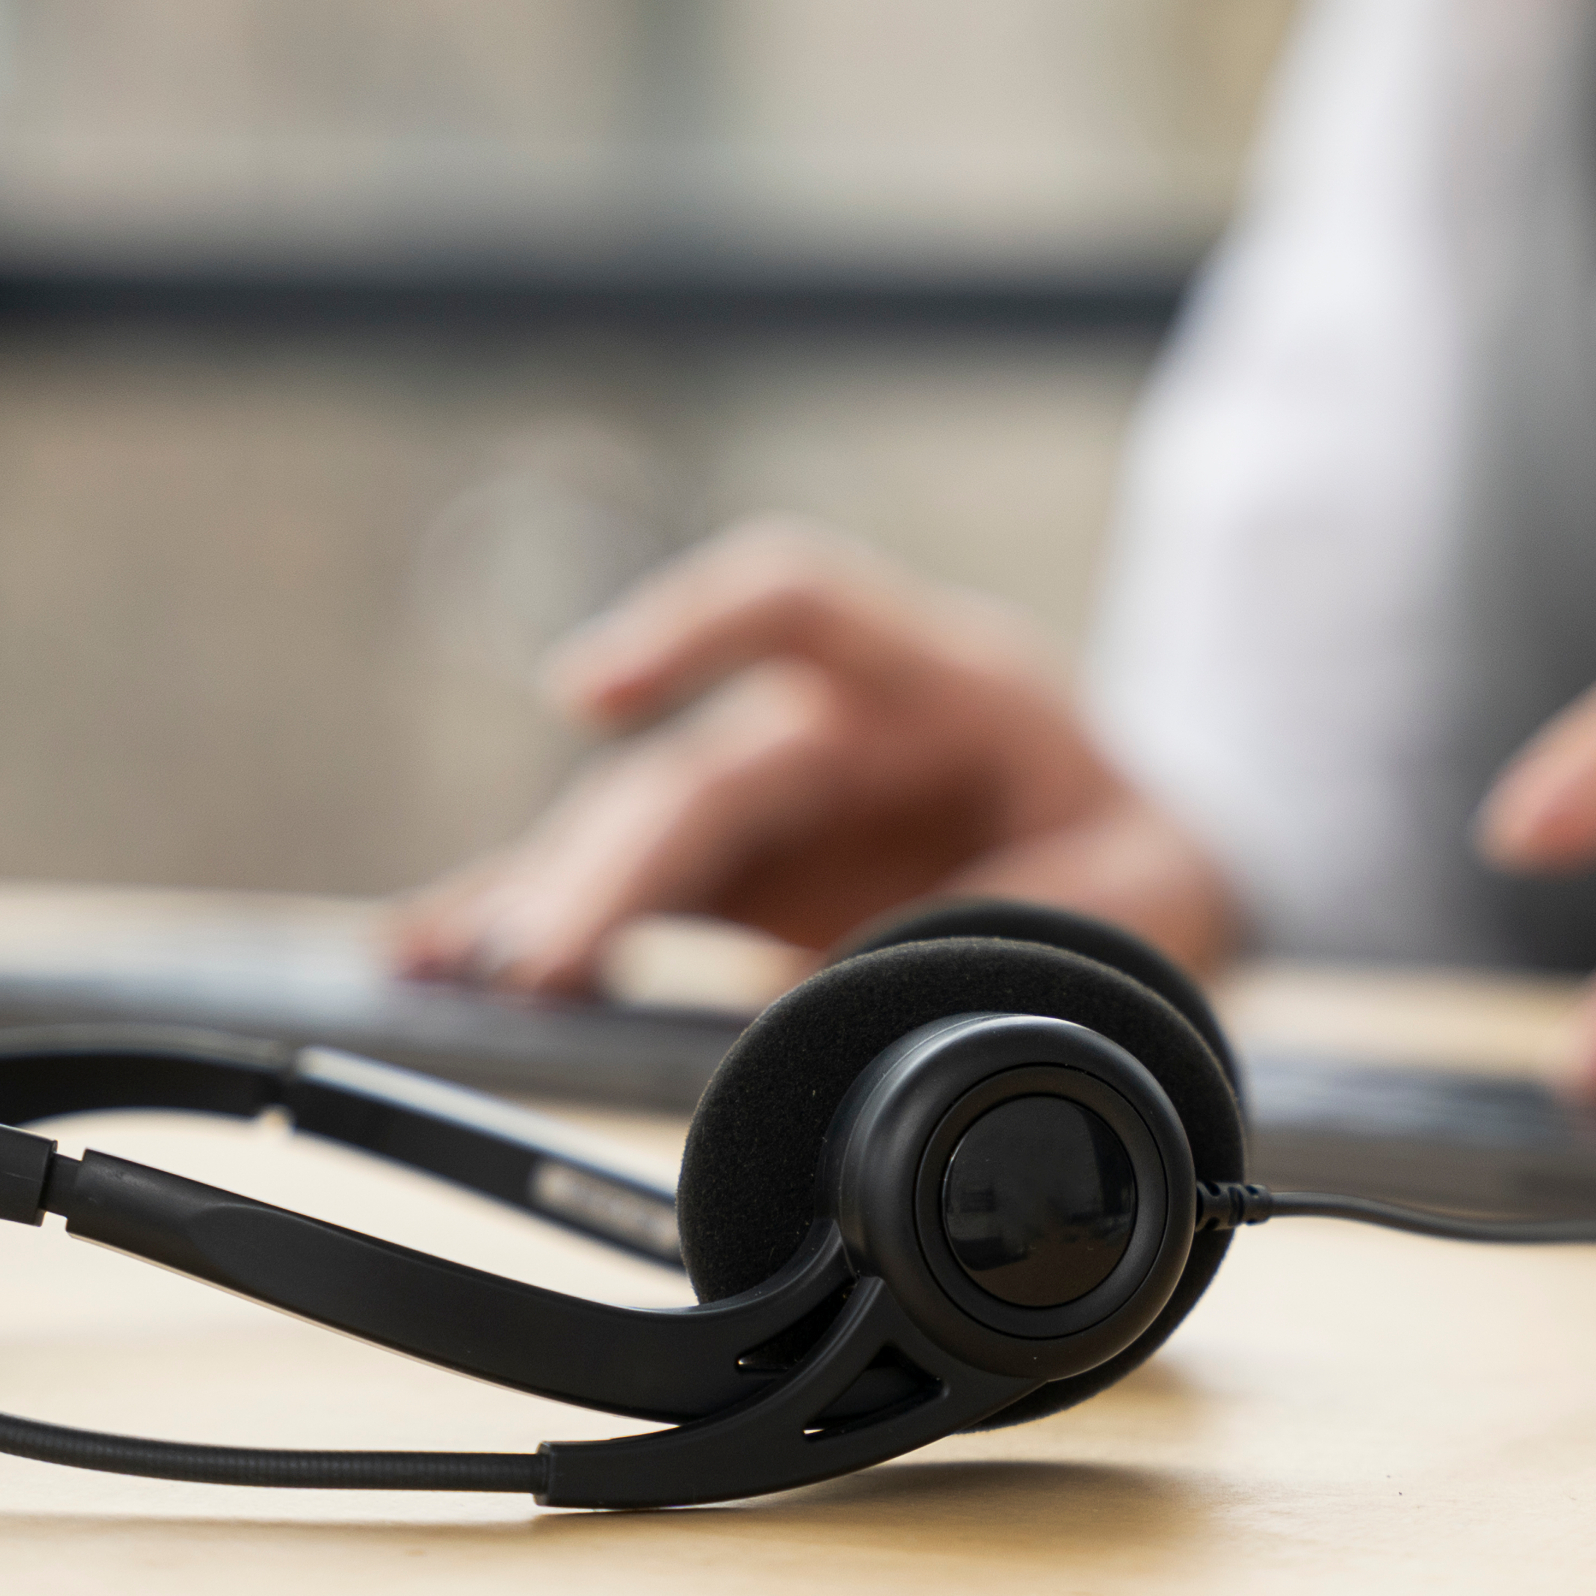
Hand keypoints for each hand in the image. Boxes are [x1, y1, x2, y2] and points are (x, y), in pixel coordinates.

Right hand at [390, 520, 1236, 994]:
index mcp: (944, 682)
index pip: (802, 604)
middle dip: (611, 866)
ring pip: (634, 830)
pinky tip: (432, 962)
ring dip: (544, 902)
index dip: (692, 629)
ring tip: (447, 972)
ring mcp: (774, 798)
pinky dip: (527, 923)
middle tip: (536, 967)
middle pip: (698, 772)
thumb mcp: (1163, 891)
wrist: (1145, 873)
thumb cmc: (1145, 858)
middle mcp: (833, 722)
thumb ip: (1068, 928)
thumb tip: (930, 990)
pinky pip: (616, 888)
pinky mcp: (736, 872)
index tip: (586, 693)